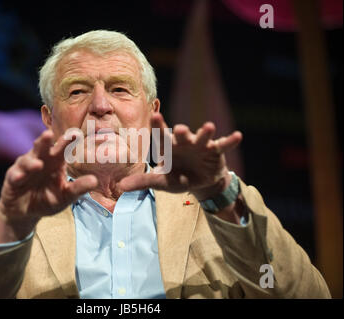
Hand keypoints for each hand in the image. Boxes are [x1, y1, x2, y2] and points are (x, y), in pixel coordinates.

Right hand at [0, 129, 97, 243]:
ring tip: (38, 165)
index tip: (76, 134)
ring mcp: (25, 168)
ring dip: (31, 162)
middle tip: (48, 134)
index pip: (63, 148)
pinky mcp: (13, 179)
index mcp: (56, 162)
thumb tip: (95, 181)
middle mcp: (40, 160)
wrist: (26, 213)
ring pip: (27, 160)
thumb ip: (78, 188)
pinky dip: (18, 176)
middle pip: (42, 147)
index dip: (68, 141)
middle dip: (44, 140)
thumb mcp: (65, 196)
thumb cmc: (48, 199)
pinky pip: (15, 175)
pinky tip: (20, 177)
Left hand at [118, 113, 241, 199]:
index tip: (155, 115)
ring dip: (205, 133)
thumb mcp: (162, 182)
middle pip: (183, 136)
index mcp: (169, 147)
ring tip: (209, 127)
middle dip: (183, 133)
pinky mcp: (216, 152)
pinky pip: (223, 145)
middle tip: (181, 129)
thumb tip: (121, 186)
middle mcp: (184, 142)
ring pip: (203, 137)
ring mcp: (201, 145)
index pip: (162, 136)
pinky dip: (230, 141)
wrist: (200, 182)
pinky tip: (238, 136)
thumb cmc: (178, 177)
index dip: (158, 126)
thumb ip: (143, 182)